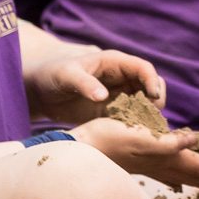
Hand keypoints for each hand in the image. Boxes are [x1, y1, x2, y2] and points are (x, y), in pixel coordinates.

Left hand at [25, 47, 165, 124]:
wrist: (42, 92)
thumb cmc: (53, 75)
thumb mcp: (66, 75)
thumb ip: (84, 84)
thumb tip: (103, 96)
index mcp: (115, 63)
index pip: (143, 68)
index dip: (152, 81)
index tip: (153, 98)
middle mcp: (123, 78)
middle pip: (152, 86)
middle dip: (156, 100)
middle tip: (150, 118)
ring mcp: (121, 95)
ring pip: (146, 103)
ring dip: (148, 114)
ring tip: (142, 128)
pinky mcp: (115, 111)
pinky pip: (133, 117)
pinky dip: (136, 125)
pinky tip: (131, 135)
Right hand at [71, 118, 198, 192]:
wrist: (76, 151)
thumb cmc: (106, 140)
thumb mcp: (138, 136)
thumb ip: (166, 142)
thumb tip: (193, 140)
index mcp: (164, 157)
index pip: (198, 166)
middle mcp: (159, 165)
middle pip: (195, 173)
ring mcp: (148, 167)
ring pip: (181, 175)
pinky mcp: (137, 164)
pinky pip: (164, 173)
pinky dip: (176, 178)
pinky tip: (177, 184)